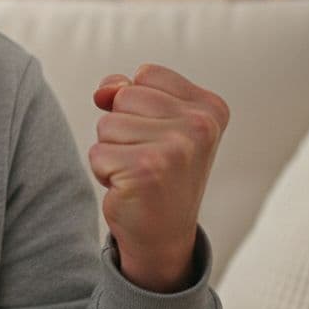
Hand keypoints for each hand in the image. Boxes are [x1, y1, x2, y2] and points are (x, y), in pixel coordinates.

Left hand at [88, 63, 227, 292]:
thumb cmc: (156, 170)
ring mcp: (177, 148)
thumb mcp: (152, 122)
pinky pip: (97, 153)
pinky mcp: (147, 170)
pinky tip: (129, 187)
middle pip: (123, 97)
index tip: (159, 134)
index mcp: (210, 107)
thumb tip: (103, 92)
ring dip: (112, 150)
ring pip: (106, 124)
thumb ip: (125, 91)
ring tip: (138, 172)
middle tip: (146, 158)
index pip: (146, 74)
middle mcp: (201, 125)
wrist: (163, 233)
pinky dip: (104, 171)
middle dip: (122, 127)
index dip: (136, 103)